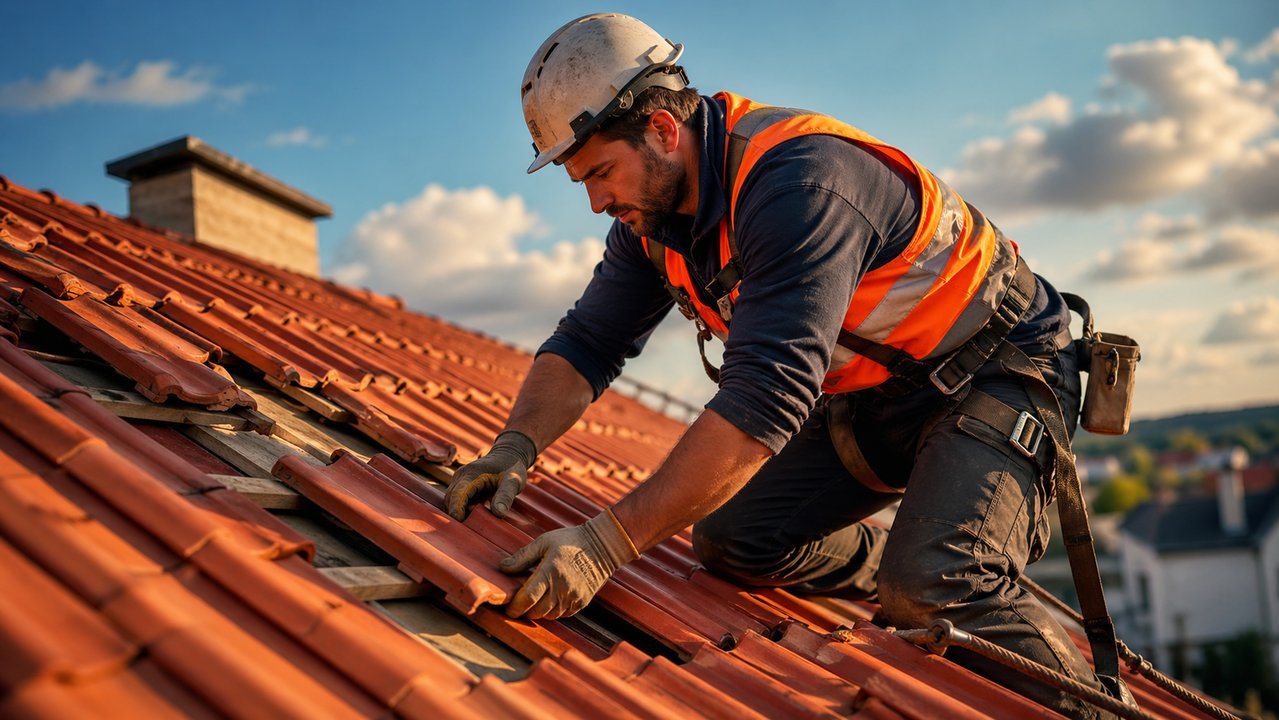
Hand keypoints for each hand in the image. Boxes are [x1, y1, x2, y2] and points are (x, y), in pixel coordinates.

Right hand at [445, 430, 537, 519]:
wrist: (509, 454)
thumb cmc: (512, 467)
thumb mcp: (513, 481)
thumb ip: (506, 496)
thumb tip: (498, 513)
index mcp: (471, 474)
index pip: (457, 493)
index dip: (456, 509)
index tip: (458, 523)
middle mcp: (461, 476)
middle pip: (451, 498)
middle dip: (454, 513)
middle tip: (463, 532)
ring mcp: (460, 479)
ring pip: (451, 499)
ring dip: (456, 512)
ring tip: (467, 527)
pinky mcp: (462, 484)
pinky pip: (456, 499)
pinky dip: (460, 509)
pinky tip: (470, 519)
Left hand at [499, 508, 638, 618]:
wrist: (603, 546)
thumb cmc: (571, 541)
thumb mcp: (544, 542)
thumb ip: (523, 556)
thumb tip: (503, 568)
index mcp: (550, 572)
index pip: (527, 598)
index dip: (515, 608)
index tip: (508, 609)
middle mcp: (562, 588)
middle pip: (536, 611)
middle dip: (525, 610)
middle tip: (519, 603)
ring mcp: (573, 597)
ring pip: (549, 615)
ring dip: (539, 611)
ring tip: (535, 600)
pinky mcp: (582, 602)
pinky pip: (562, 614)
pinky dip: (553, 610)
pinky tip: (551, 598)